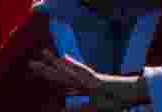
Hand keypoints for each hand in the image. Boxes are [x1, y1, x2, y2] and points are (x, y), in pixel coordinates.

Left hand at [30, 50, 144, 109]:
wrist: (130, 93)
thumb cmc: (114, 100)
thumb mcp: (91, 107)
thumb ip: (76, 108)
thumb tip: (61, 110)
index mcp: (81, 86)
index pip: (61, 80)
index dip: (48, 73)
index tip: (37, 67)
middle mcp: (82, 80)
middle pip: (60, 74)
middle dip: (45, 68)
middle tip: (31, 63)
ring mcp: (88, 79)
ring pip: (67, 71)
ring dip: (54, 64)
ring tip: (41, 56)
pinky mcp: (95, 79)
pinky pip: (82, 72)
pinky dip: (72, 65)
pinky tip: (63, 58)